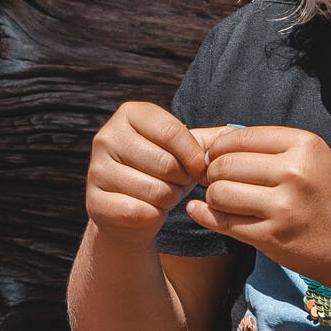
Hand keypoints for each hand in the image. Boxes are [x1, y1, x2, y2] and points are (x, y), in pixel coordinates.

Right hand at [85, 101, 211, 237]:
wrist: (129, 210)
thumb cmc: (161, 173)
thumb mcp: (183, 151)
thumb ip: (209, 141)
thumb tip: (237, 136)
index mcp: (130, 114)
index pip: (172, 132)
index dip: (195, 157)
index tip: (202, 171)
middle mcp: (107, 136)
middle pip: (166, 163)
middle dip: (182, 181)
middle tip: (178, 184)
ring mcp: (96, 169)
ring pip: (154, 190)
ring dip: (169, 199)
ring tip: (164, 195)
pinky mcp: (94, 201)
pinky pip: (138, 212)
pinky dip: (152, 216)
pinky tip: (148, 210)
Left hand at [188, 124, 330, 286]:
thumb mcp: (313, 160)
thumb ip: (268, 148)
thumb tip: (209, 140)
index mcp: (305, 145)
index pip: (238, 137)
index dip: (218, 148)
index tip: (217, 159)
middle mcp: (294, 172)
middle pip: (224, 164)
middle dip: (212, 173)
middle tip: (217, 181)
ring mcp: (283, 207)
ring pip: (219, 192)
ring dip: (213, 197)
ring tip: (224, 199)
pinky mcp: (272, 237)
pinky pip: (223, 221)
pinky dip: (207, 216)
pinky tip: (203, 212)